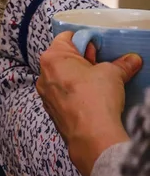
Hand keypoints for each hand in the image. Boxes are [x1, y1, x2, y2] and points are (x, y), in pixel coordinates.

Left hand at [37, 31, 141, 175]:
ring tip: (97, 85)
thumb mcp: (112, 73)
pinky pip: (63, 95)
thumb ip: (122, 64)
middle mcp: (43, 75)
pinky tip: (90, 101)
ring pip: (62, 78)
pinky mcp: (51, 112)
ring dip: (78, 78)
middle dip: (83, 60)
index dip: (85, 41)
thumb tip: (132, 60)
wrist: (92, 137)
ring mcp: (45, 95)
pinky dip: (74, 94)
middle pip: (63, 58)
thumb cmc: (96, 98)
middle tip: (100, 67)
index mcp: (52, 58)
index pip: (67, 38)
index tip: (98, 51)